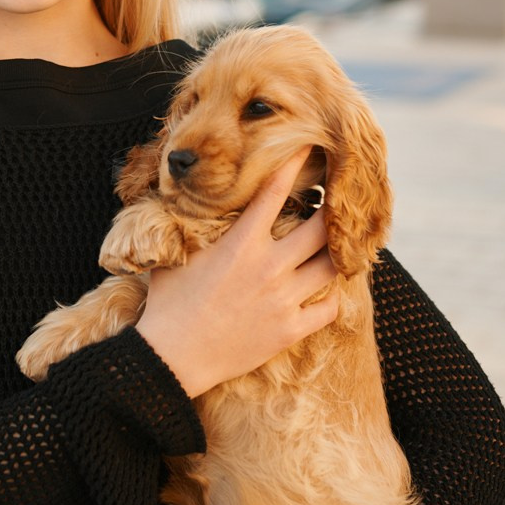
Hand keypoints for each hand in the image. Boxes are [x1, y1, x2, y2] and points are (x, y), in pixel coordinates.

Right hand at [134, 147, 338, 397]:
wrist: (172, 357)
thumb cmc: (168, 305)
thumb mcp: (176, 256)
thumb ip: (191, 228)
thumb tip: (184, 202)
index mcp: (241, 243)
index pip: (274, 191)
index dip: (294, 164)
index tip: (308, 147)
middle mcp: (269, 266)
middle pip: (321, 227)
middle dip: (331, 210)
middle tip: (334, 204)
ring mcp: (283, 299)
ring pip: (331, 266)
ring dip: (335, 252)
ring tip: (336, 245)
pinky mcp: (290, 330)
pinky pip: (330, 308)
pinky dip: (332, 296)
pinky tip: (324, 290)